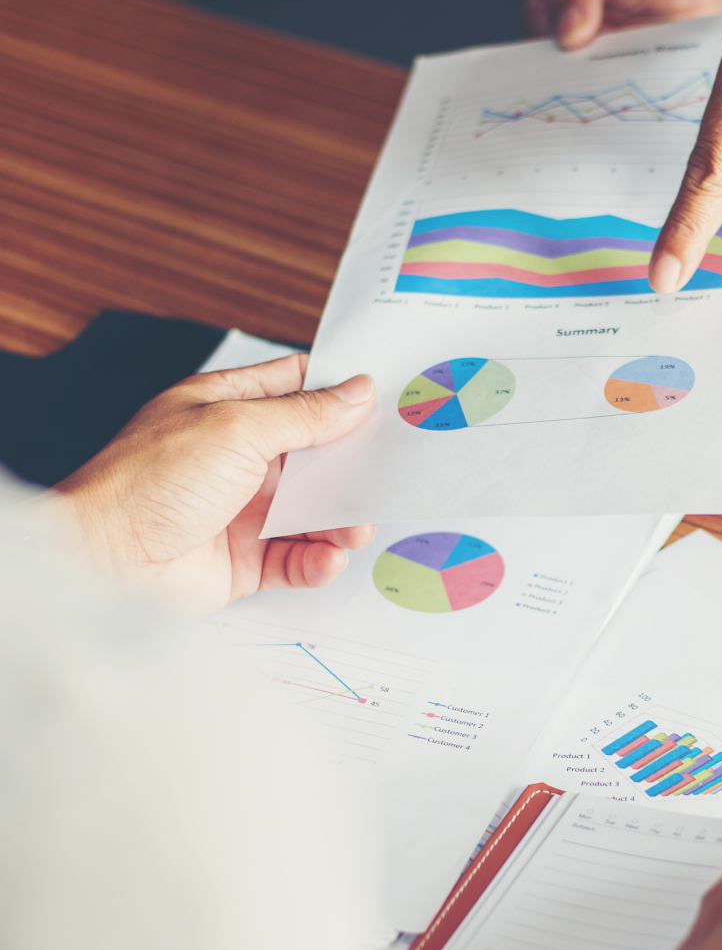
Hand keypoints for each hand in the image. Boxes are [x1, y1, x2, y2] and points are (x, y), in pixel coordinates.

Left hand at [52, 354, 376, 616]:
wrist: (104, 561)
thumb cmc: (148, 482)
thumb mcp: (237, 429)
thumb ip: (305, 414)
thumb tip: (357, 393)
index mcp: (225, 408)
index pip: (295, 388)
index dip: (339, 391)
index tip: (384, 398)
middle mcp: (236, 457)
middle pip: (314, 454)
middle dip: (351, 465)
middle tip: (389, 470)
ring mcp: (241, 510)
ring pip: (312, 511)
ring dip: (341, 519)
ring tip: (357, 527)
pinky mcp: (244, 560)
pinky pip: (297, 558)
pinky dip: (318, 560)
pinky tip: (327, 558)